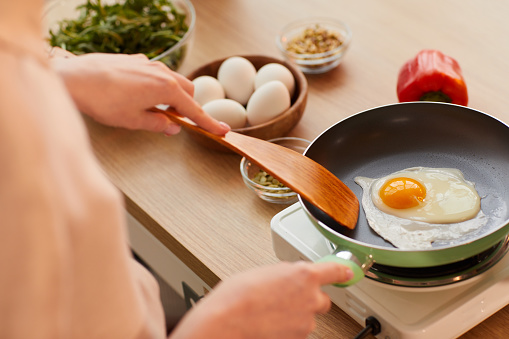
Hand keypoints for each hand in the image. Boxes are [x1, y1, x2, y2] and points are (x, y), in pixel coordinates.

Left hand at [50, 51, 229, 135]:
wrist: (75, 78)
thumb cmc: (103, 101)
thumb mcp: (134, 121)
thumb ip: (158, 124)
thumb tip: (172, 127)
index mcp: (166, 89)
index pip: (194, 110)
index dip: (209, 123)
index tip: (223, 131)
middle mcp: (162, 73)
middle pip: (188, 91)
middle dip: (187, 107)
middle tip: (174, 121)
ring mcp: (149, 64)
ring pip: (173, 80)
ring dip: (172, 96)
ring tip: (152, 109)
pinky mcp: (136, 60)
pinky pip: (156, 73)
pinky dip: (157, 86)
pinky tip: (138, 95)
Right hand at [170, 261, 352, 338]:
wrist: (226, 323)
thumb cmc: (237, 296)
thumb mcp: (263, 273)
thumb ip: (284, 275)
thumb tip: (287, 279)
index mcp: (303, 275)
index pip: (333, 271)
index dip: (342, 271)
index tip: (348, 272)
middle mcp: (310, 298)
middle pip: (322, 300)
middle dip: (309, 299)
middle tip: (288, 299)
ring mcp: (305, 322)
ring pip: (307, 318)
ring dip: (295, 316)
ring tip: (270, 313)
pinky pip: (296, 332)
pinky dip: (286, 329)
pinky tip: (268, 324)